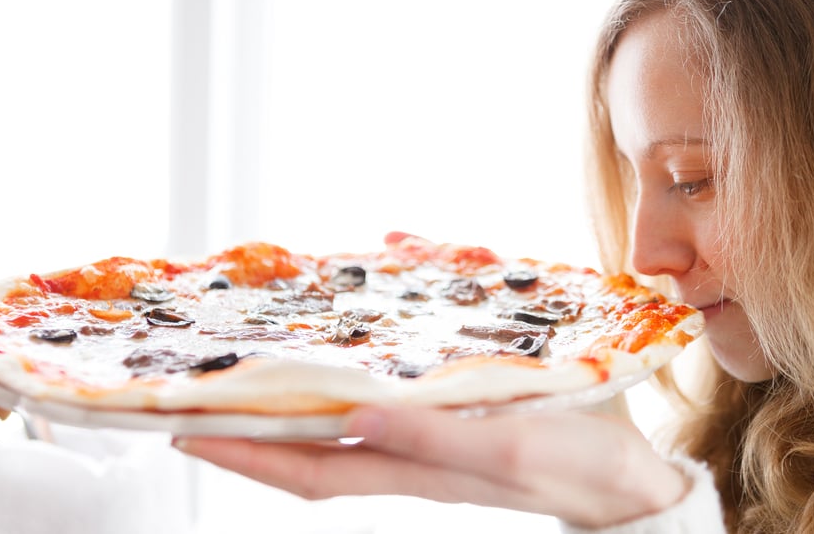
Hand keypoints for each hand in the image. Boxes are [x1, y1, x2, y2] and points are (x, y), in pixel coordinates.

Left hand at [174, 406, 688, 527]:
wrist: (626, 480)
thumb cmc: (576, 465)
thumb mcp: (508, 450)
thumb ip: (433, 437)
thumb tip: (355, 417)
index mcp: (418, 469)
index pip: (312, 470)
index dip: (248, 456)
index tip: (187, 431)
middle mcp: (412, 459)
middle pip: (313, 452)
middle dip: (254, 429)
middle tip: (203, 391)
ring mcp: (431, 442)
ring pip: (345, 427)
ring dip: (296, 402)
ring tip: (258, 368)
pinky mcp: (457, 423)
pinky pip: (391, 401)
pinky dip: (358, 373)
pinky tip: (361, 333)